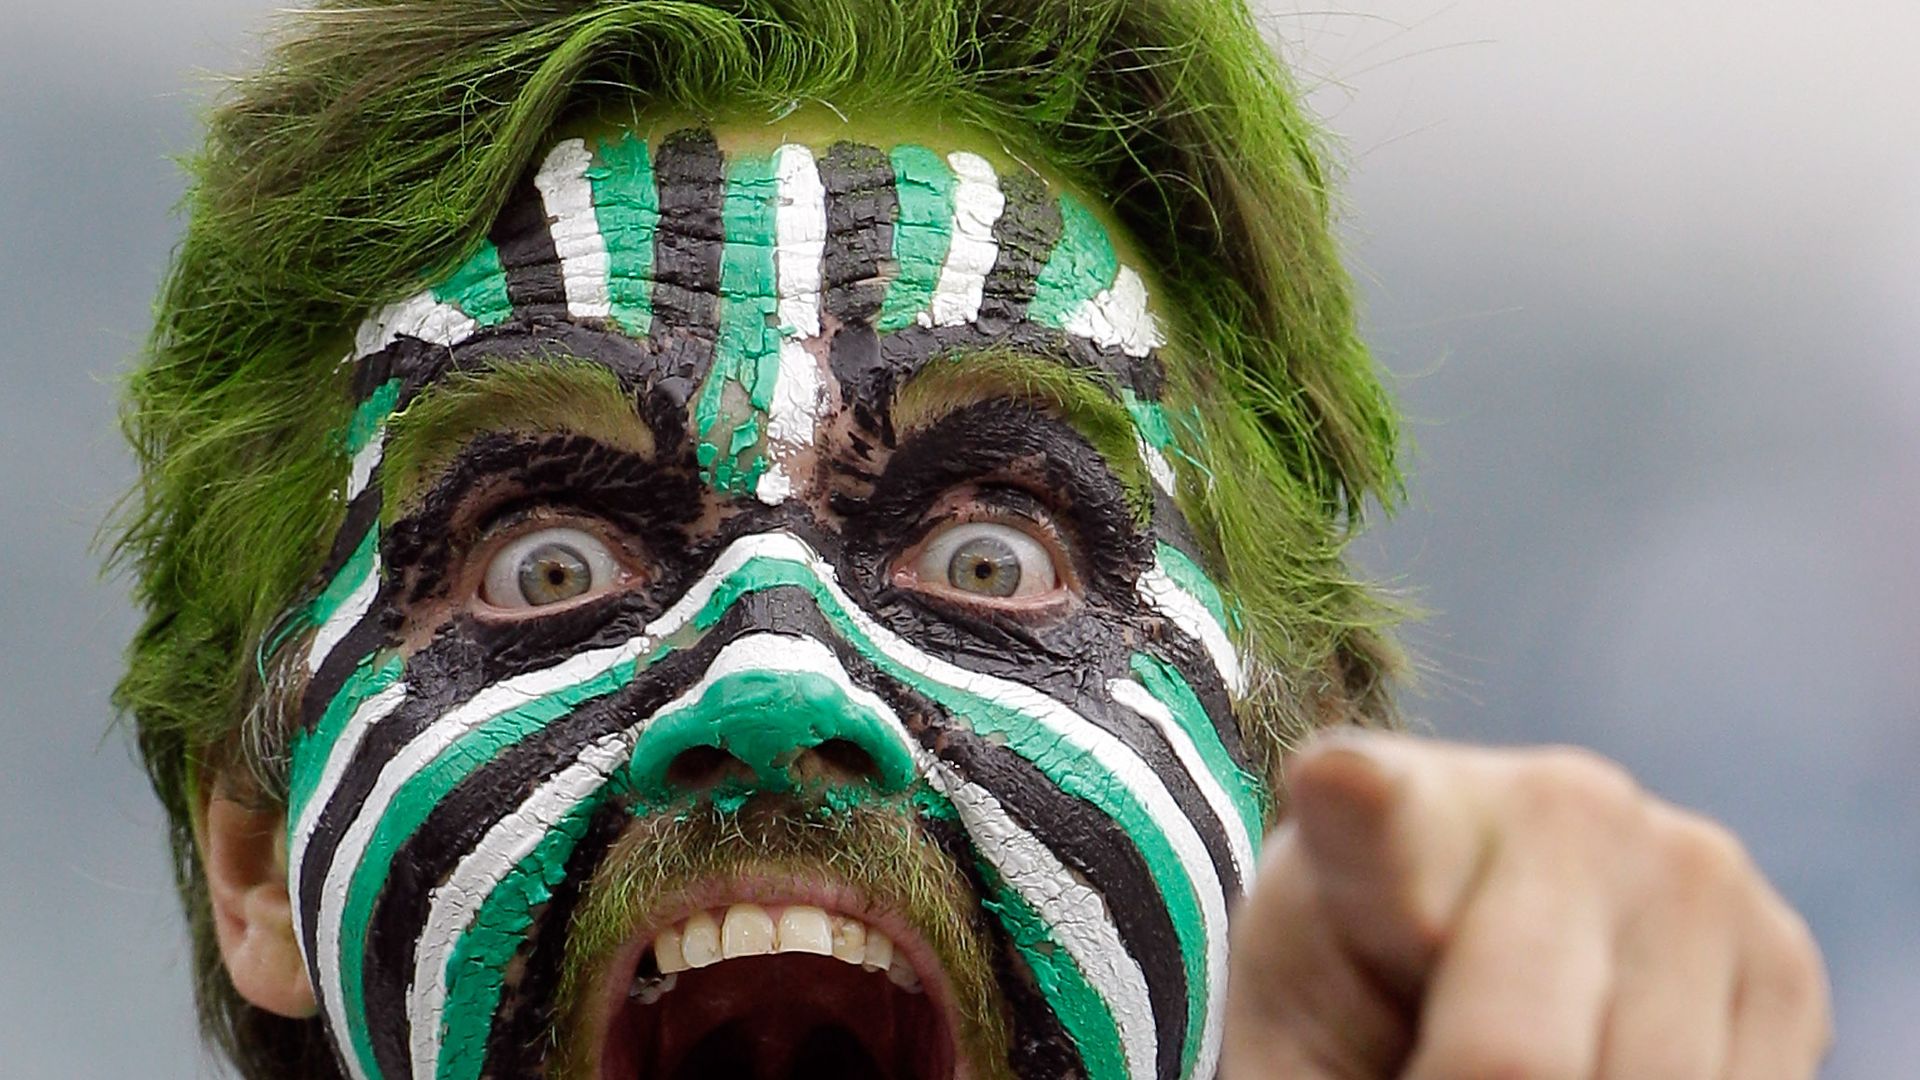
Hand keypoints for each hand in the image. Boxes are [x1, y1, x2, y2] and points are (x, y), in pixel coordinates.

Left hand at [1222, 732, 1830, 1078]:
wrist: (1459, 977)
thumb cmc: (1354, 1010)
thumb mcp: (1299, 1038)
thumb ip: (1305, 1058)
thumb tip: (1363, 867)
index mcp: (1386, 812)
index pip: (1374, 807)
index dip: (1360, 801)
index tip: (1339, 780)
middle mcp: (1554, 803)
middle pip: (1513, 1058)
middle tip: (1431, 1070)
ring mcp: (1685, 865)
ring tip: (1507, 1066)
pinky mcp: (1780, 953)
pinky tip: (1603, 1062)